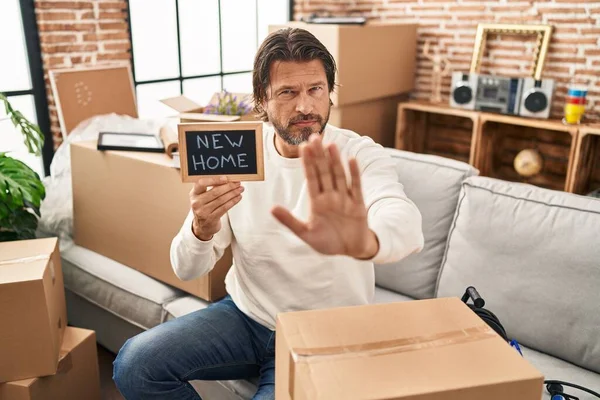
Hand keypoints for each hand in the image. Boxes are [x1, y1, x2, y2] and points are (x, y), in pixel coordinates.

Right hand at [189, 176, 243, 240]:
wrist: (203, 226)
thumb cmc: (205, 208)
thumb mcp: (203, 196)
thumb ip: (212, 187)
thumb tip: (228, 178)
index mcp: (194, 193)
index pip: (201, 183)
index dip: (214, 180)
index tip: (226, 178)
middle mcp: (197, 202)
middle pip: (215, 192)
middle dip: (229, 186)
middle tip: (237, 183)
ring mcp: (203, 211)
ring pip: (221, 200)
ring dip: (233, 193)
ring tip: (240, 190)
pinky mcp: (211, 218)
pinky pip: (224, 208)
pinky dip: (233, 201)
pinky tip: (238, 197)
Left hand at [271, 134, 378, 258]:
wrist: (351, 250)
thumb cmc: (328, 242)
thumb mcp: (306, 234)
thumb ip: (289, 221)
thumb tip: (271, 209)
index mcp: (317, 202)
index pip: (311, 178)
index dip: (307, 163)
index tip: (302, 147)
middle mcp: (330, 196)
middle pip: (324, 172)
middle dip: (319, 155)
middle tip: (314, 137)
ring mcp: (345, 198)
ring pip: (339, 175)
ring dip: (335, 161)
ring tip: (330, 145)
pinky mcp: (358, 204)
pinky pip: (356, 186)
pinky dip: (355, 174)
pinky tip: (351, 160)